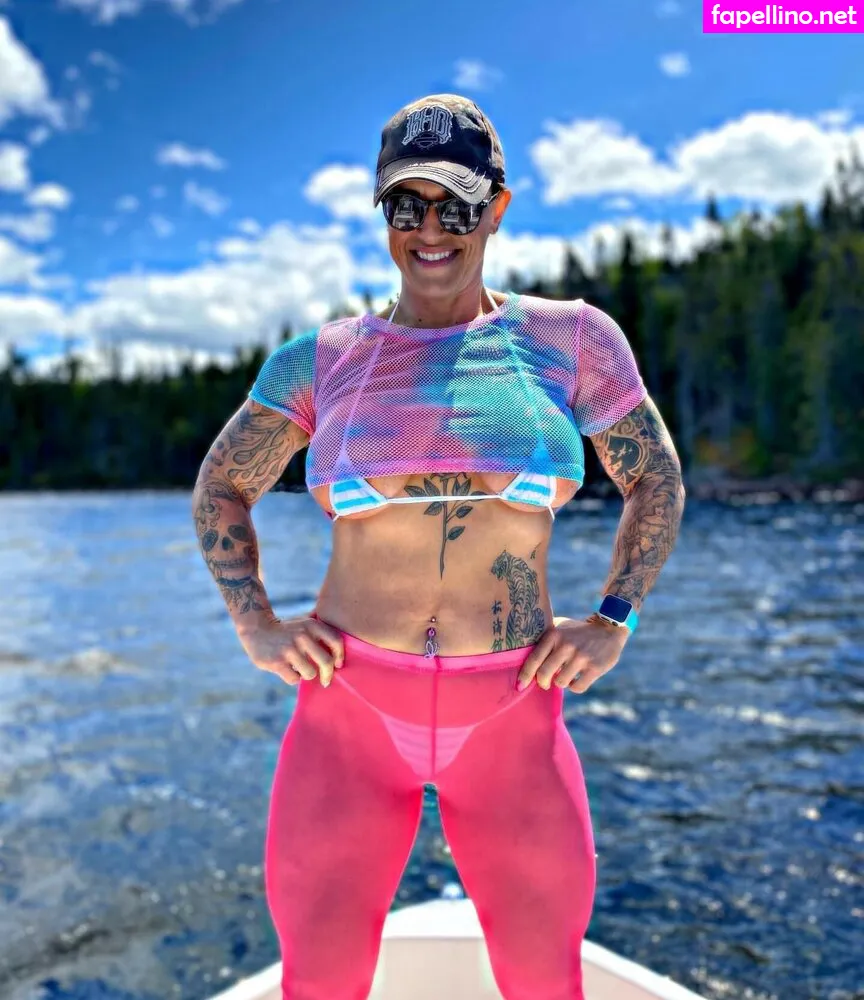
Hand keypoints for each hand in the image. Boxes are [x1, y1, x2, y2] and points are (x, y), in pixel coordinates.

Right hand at [238, 615, 344, 687]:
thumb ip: (321, 629)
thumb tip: (343, 642)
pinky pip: (294, 679)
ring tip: (299, 668)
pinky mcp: (277, 662)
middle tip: (326, 681)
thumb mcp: (304, 622)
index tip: (338, 664)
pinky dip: (292, 678)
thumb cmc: (286, 630)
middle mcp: (302, 636)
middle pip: (326, 662)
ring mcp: (289, 649)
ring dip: (306, 675)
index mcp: (312, 625)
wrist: (257, 630)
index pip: (336, 641)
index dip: (340, 656)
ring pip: (310, 673)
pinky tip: (287, 670)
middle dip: (328, 675)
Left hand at [516, 614, 630, 694]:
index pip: (533, 660)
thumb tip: (523, 662)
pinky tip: (578, 678)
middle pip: (544, 674)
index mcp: (554, 635)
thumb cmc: (577, 631)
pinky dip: (575, 687)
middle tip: (545, 683)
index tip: (519, 686)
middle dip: (542, 683)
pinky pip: (577, 688)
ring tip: (566, 674)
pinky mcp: (595, 668)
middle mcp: (566, 645)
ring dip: (561, 682)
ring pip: (561, 683)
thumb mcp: (559, 628)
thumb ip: (543, 641)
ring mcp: (581, 657)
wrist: (609, 628)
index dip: (524, 676)